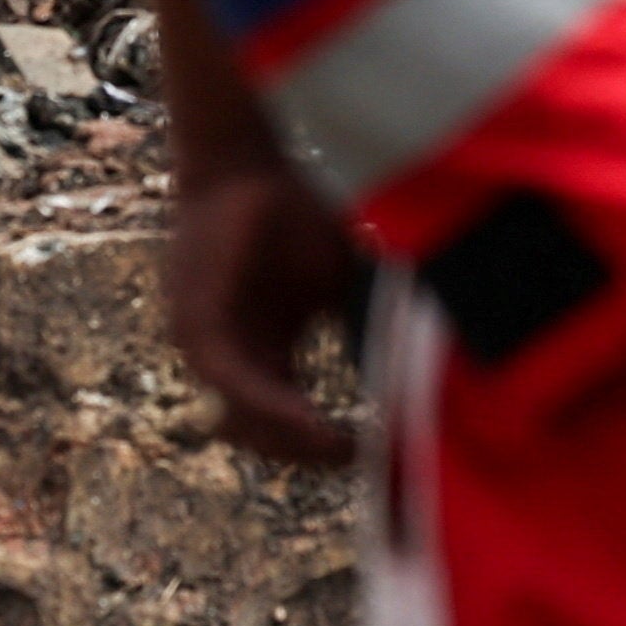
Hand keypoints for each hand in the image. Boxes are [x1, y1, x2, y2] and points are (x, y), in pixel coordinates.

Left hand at [160, 160, 362, 467]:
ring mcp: (205, 347)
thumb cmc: (292, 210)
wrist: (247, 158)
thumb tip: (431, 375)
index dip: (333, 447)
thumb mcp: (343, 279)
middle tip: (370, 467)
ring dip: (298, 443)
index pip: (292, 422)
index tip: (384, 460)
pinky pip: (231, 383)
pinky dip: (272, 407)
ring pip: (247, 422)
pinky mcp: (195, 325)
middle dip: (316, 457)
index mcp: (261, 353)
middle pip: (269, 436)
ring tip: (347, 451)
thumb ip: (372, 323)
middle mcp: (229, 359)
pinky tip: (313, 422)